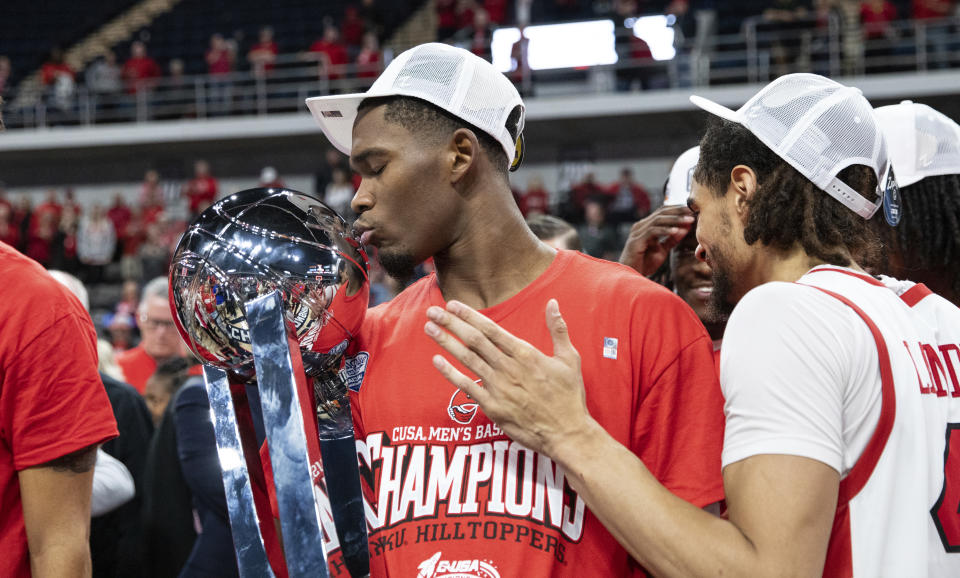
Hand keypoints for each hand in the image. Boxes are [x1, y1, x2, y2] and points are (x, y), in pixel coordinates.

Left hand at [424, 299, 593, 455]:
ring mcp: (499, 388)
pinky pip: (467, 386)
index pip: (491, 329)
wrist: (567, 433)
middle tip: (433, 311)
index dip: (469, 315)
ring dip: (446, 342)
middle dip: (451, 323)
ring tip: (429, 328)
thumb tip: (553, 303)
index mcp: (525, 354)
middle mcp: (508, 368)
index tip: (453, 305)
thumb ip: (558, 329)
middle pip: (474, 340)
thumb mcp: (569, 359)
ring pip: (467, 359)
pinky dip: (450, 373)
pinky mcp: (493, 407)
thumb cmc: (569, 396)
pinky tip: (436, 361)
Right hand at [618, 206, 693, 275]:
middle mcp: (640, 226)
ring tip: (688, 221)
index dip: (678, 209)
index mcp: (646, 226)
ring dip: (675, 219)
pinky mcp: (635, 241)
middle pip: (661, 212)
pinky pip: (652, 231)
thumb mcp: (662, 250)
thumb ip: (672, 239)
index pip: (663, 211)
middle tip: (693, 212)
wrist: (631, 276)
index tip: (693, 211)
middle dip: (678, 211)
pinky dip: (665, 230)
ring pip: (658, 220)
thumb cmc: (644, 264)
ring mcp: (637, 232)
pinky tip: (676, 231)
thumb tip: (685, 228)